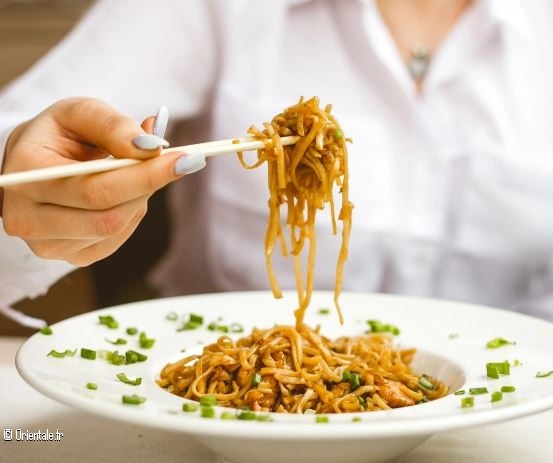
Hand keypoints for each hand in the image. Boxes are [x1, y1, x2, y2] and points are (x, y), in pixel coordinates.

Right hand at [0, 97, 200, 265]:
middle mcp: (28, 218)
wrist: (34, 162)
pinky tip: (123, 195)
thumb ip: (113, 126)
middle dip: (150, 186)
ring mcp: (47, 245)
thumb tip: (151, 147)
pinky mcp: (70, 257)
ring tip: (134, 172)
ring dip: (139, 199)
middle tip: (181, 162)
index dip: (145, 176)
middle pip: (109, 216)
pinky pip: (116, 240)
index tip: (185, 159)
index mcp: (25, 177)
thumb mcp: (80, 114)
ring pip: (116, 229)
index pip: (95, 189)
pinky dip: (131, 214)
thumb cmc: (59, 135)